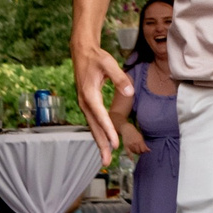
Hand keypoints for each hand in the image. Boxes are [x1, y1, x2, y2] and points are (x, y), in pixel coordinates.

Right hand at [73, 41, 127, 164]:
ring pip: (93, 127)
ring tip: (105, 159)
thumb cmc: (96, 57)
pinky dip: (98, 134)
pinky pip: (93, 122)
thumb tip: (130, 91)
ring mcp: (84, 104)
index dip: (108, 131)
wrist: (82, 52)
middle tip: (107, 161)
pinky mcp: (87, 103)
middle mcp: (85, 102)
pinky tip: (103, 143)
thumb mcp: (109, 63)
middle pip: (94, 128)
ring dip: (99, 143)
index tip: (115, 143)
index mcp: (90, 94)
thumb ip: (120, 78)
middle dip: (101, 145)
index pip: (101, 116)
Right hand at [121, 123, 148, 157]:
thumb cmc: (135, 133)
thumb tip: (149, 151)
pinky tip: (132, 159)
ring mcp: (130, 145)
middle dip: (140, 152)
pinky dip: (130, 157)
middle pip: (139, 152)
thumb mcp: (141, 138)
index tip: (143, 150)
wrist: (127, 129)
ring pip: (134, 152)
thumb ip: (144, 145)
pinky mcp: (126, 146)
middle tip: (139, 150)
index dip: (144, 151)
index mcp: (140, 141)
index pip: (143, 150)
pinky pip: (128, 153)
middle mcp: (135, 143)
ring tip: (136, 150)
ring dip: (136, 152)